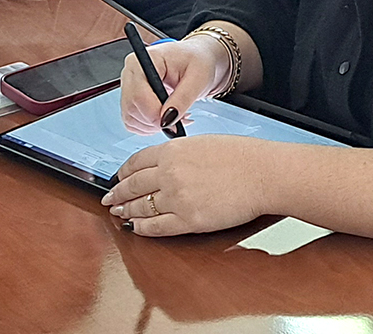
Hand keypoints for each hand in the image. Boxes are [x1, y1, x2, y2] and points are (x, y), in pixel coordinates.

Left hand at [102, 134, 273, 235]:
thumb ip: (178, 153)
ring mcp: (177, 198)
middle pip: (133, 186)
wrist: (262, 174)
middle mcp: (169, 173)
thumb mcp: (202, 143)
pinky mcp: (189, 220)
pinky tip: (137, 229)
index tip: (118, 178)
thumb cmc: (241, 157)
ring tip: (119, 214)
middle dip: (118, 194)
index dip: (123, 173)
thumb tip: (165, 163)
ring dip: (127, 212)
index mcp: (172, 151)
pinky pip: (157, 227)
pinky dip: (143, 229)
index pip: (136, 162)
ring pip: (141, 208)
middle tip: (110, 198)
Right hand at [119, 35, 228, 134]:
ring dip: (155, 125)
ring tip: (176, 115)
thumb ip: (182, 99)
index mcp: (143, 61)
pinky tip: (167, 117)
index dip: (155, 114)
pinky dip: (151, 126)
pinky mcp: (132, 99)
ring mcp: (129, 86)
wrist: (199, 59)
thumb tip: (167, 120)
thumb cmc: (198, 61)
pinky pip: (133, 122)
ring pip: (131, 119)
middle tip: (180, 118)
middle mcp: (131, 73)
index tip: (175, 121)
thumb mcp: (197, 78)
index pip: (138, 95)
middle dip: (156, 121)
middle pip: (132, 108)